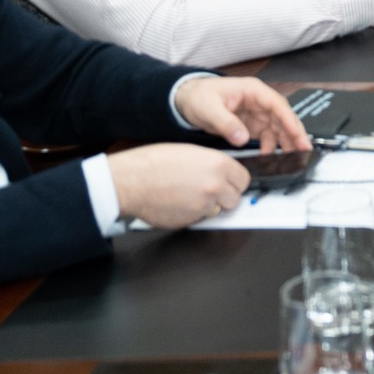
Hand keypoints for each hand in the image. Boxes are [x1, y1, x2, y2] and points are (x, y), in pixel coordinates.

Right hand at [107, 143, 249, 228]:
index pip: (243, 180)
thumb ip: (213, 164)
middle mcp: (215, 186)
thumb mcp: (191, 152)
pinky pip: (199, 219)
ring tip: (189, 196)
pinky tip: (178, 203)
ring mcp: (203, 205)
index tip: (228, 183)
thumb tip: (224, 173)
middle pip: (235, 199)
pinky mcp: (190, 220)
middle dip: (224, 197)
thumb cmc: (153, 163)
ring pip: (217, 210)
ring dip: (208, 206)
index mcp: (219, 165)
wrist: (130, 181)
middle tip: (207, 191)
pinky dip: (192, 214)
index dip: (235, 182)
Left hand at [174, 77, 310, 152]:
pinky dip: (271, 147)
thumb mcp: (208, 109)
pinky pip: (267, 136)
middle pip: (283, 117)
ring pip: (278, 128)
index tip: (298, 134)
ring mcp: (257, 113)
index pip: (277, 104)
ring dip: (285, 142)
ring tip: (292, 158)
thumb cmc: (198, 97)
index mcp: (253, 91)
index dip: (289, 119)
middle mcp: (259, 101)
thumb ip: (226, 123)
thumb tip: (242, 139)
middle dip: (294, 133)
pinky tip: (270, 158)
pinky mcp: (251, 124)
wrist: (186, 100)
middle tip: (304, 150)